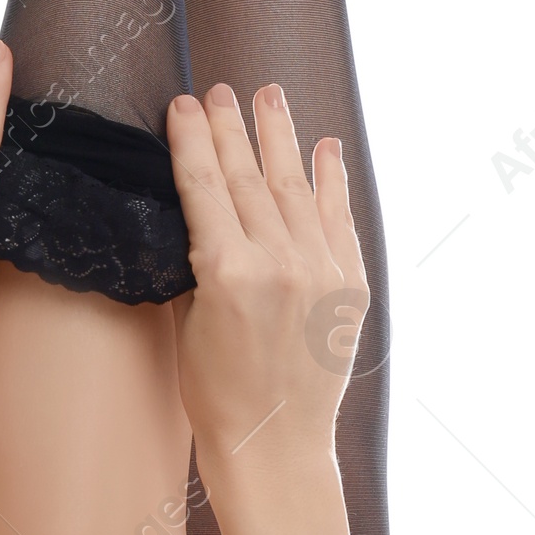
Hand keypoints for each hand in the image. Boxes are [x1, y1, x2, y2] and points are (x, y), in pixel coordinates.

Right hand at [165, 82, 368, 500]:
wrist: (275, 444)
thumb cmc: (216, 392)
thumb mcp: (189, 319)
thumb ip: (202, 257)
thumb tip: (207, 202)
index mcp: (227, 272)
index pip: (205, 187)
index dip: (193, 142)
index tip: (183, 105)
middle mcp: (279, 263)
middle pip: (249, 177)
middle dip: (232, 129)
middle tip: (220, 90)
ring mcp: (321, 272)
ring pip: (294, 188)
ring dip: (280, 139)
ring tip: (268, 96)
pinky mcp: (351, 286)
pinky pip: (338, 219)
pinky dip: (330, 181)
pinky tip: (323, 148)